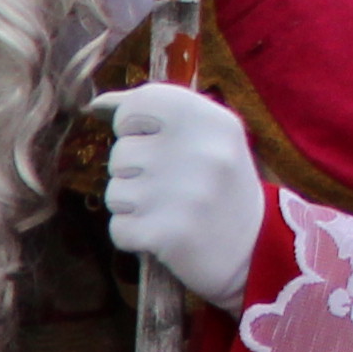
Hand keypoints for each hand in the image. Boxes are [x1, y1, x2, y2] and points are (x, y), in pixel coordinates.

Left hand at [95, 84, 264, 307]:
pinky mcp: (167, 233)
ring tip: (168, 210)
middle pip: (120, 153)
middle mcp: (199, 151)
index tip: (150, 140)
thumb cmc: (220, 184)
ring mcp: (183, 194)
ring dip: (133, 206)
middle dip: (134, 172)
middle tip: (171, 186)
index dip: (131, 123)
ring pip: (115, 192)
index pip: (138, 103)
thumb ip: (154, 111)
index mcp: (210, 119)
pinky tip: (162, 234)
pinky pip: (118, 228)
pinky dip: (133, 235)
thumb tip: (97, 104)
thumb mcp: (205, 135)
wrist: (255, 248)